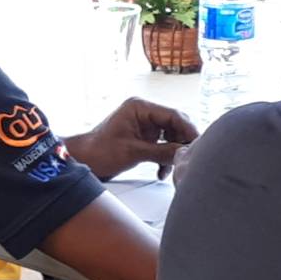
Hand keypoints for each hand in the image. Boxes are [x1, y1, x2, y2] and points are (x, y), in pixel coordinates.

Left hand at [65, 98, 197, 180]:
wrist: (83, 160)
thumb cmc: (100, 151)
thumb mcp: (133, 152)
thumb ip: (161, 151)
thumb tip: (184, 153)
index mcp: (140, 107)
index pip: (173, 115)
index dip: (188, 130)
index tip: (197, 144)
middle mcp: (144, 113)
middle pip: (175, 125)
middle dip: (181, 143)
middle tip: (187, 159)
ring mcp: (144, 125)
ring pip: (170, 137)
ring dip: (172, 154)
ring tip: (169, 169)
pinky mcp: (143, 137)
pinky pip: (162, 145)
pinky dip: (164, 158)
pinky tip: (161, 172)